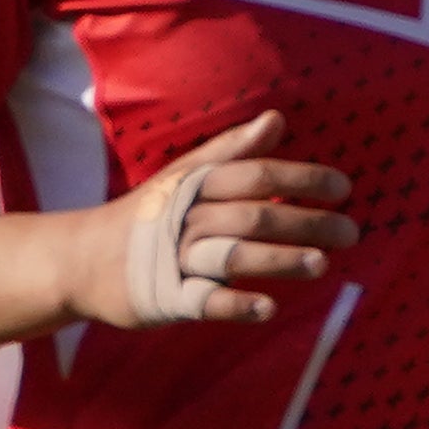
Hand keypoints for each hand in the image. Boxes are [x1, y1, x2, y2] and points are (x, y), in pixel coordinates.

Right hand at [97, 110, 352, 328]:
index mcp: (194, 185)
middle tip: (350, 233)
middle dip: (305, 222)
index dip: (302, 178)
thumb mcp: (185, 178)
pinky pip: (205, 301)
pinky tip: (269, 308)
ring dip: (279, 259)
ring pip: (232, 255)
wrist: (78, 259)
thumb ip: (232, 151)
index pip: (254, 174)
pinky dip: (236, 304)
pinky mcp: (166, 297)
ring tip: (321, 264)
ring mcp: (175, 259)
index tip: (344, 188)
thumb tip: (276, 119)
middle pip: (252, 215)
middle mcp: (186, 219)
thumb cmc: (146, 216)